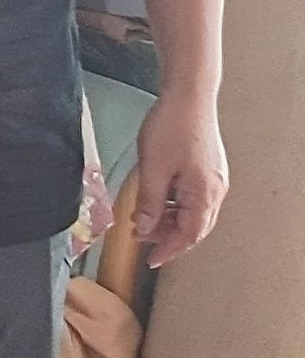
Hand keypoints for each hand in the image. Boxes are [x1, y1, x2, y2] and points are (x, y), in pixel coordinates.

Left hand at [134, 95, 229, 266]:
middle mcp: (215, 191)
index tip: (150, 260)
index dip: (169, 250)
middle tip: (142, 241)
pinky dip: (176, 206)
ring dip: (170, 221)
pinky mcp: (209, 169)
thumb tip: (146, 229)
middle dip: (168, 238)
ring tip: (143, 221)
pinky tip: (157, 201)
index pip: (188, 235)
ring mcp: (215, 180)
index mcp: (204, 195)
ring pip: (194, 213)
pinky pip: (194, 198)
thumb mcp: (153, 169)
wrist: (189, 97)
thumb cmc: (171, 129)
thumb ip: (150, 203)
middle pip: (194, 227)